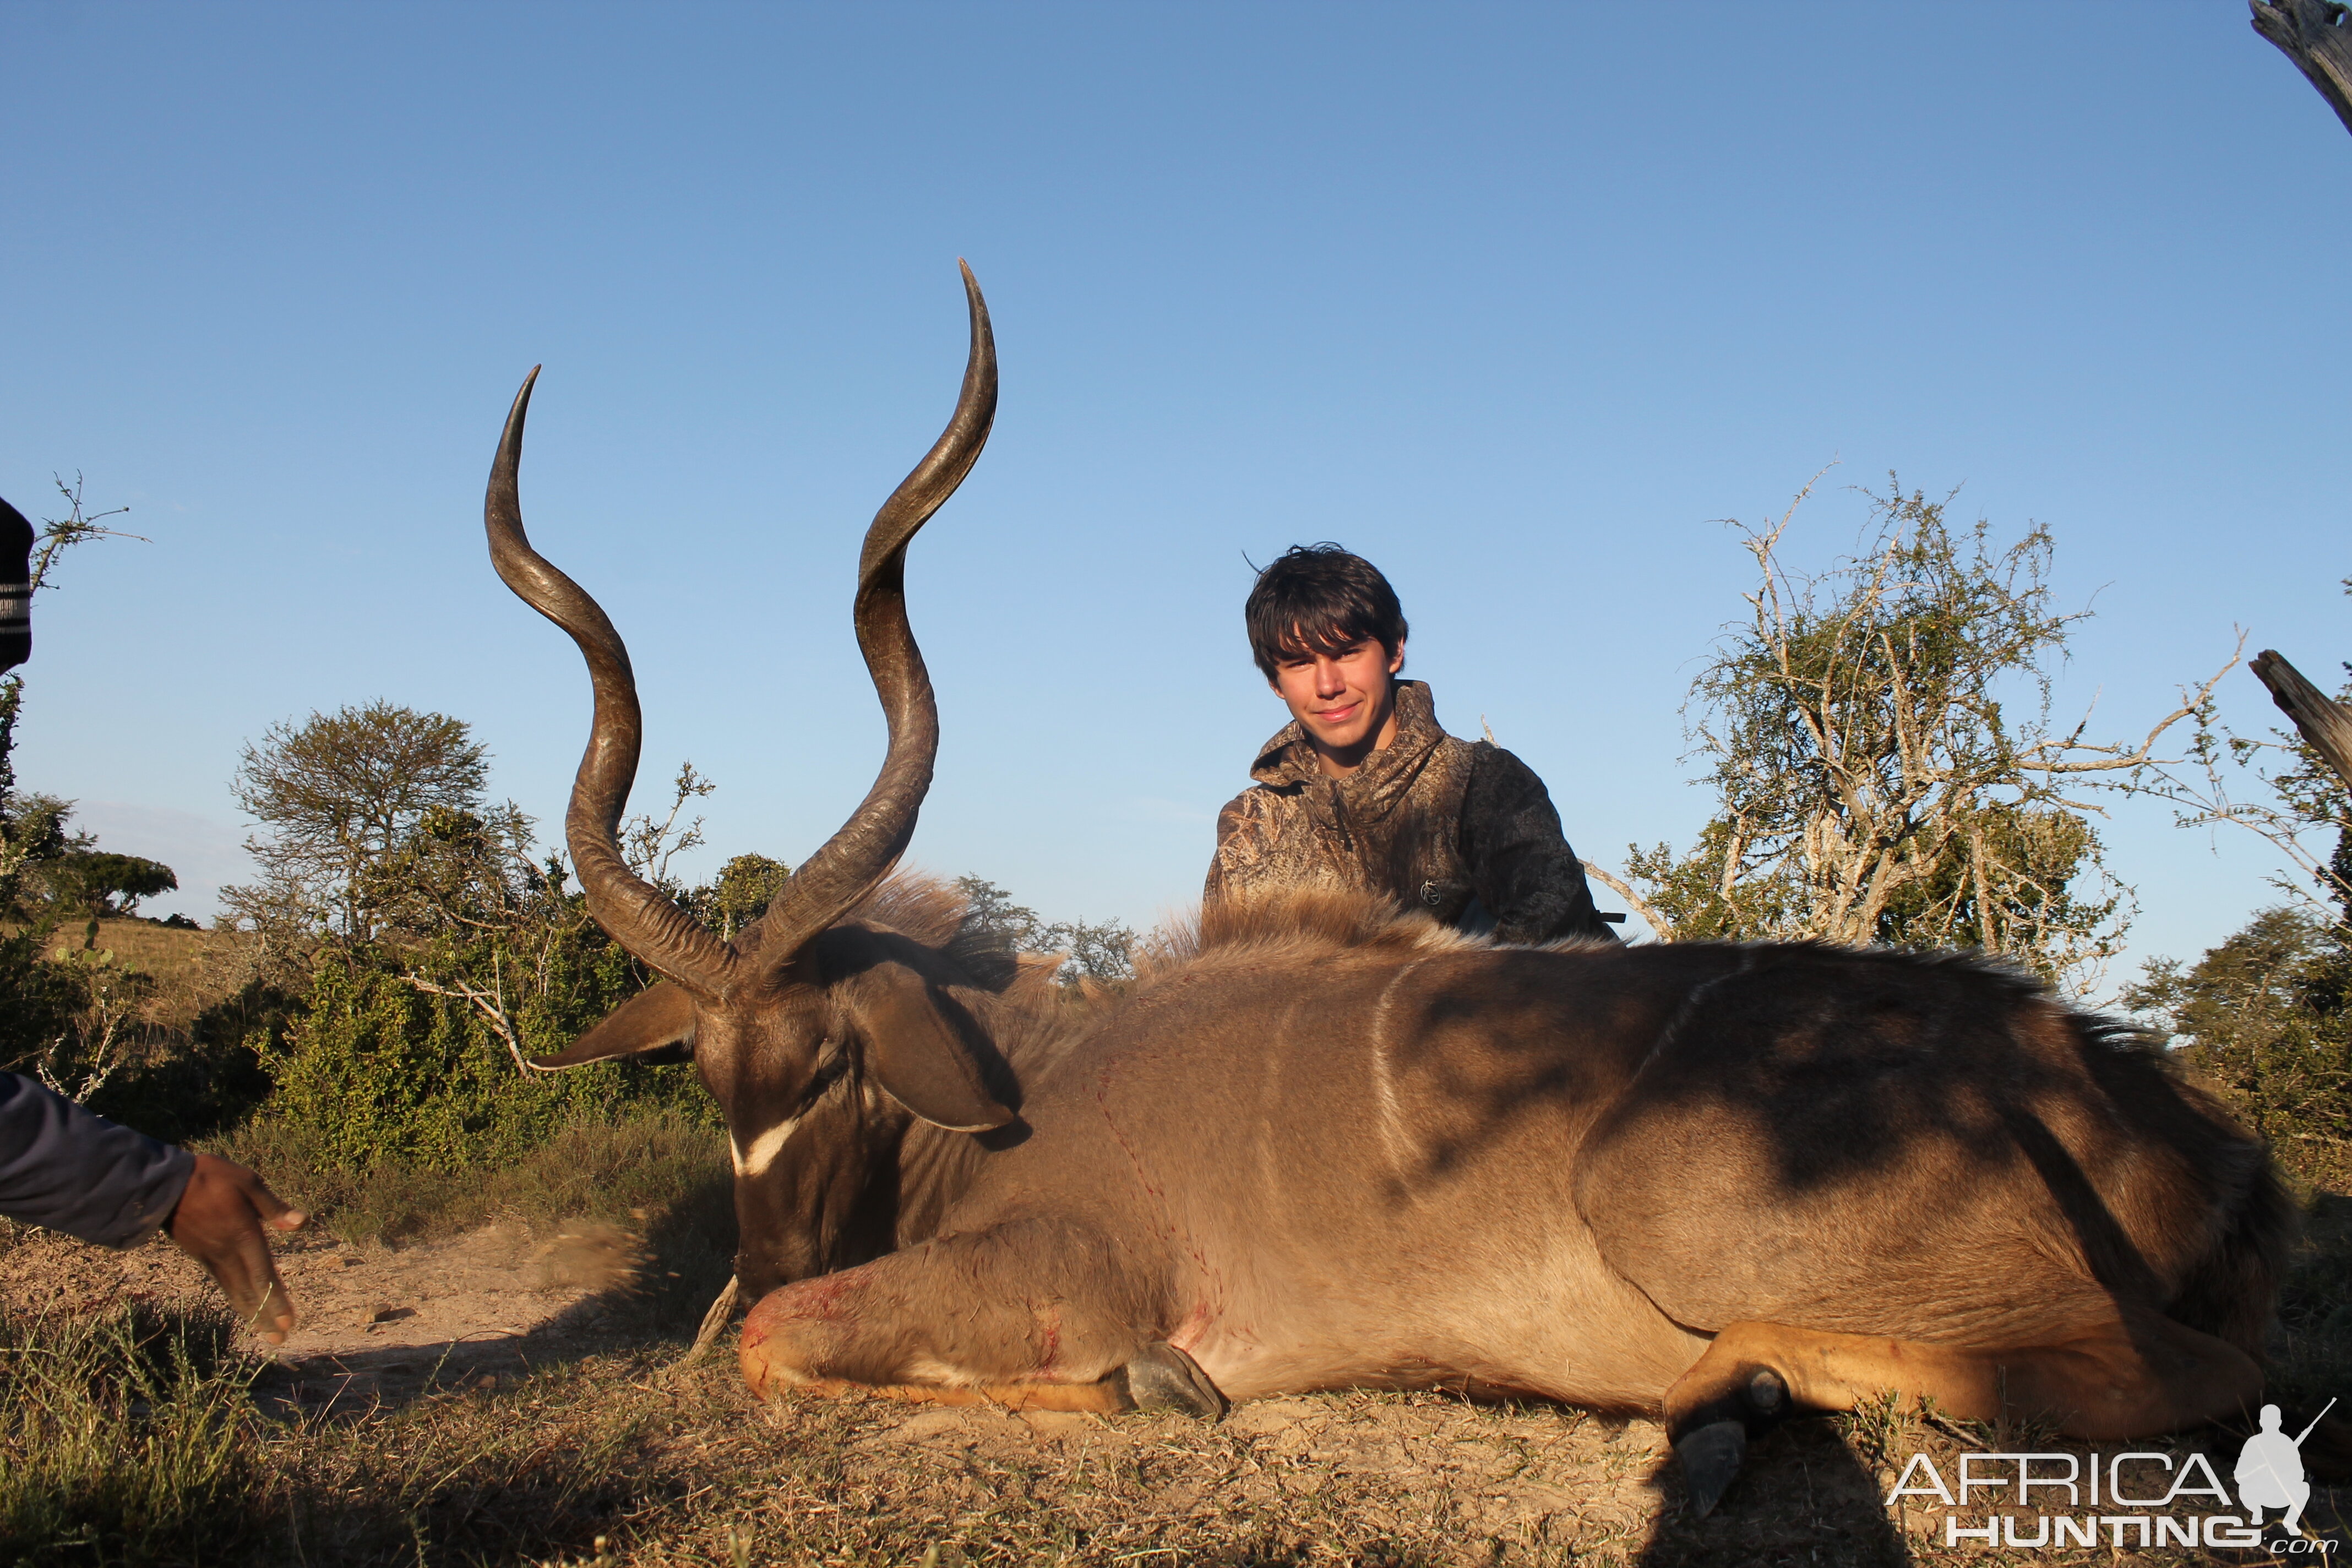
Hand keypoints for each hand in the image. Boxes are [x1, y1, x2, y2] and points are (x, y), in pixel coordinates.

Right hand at [163, 1153, 305, 1341]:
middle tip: (280, 1340)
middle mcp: (227, 1252)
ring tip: (266, 1335)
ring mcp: (211, 1257)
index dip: (275, 1300)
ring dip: (251, 1313)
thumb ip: (273, 1207)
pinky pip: (222, 1283)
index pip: (263, 1274)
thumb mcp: (247, 1182)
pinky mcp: (200, 1256)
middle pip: (250, 1290)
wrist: (162, 1185)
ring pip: (235, 1291)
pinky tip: (244, 1308)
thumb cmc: (209, 1178)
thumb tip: (302, 1223)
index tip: (287, 1322)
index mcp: (243, 1235)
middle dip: (266, 1316)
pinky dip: (235, 1299)